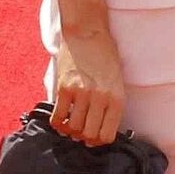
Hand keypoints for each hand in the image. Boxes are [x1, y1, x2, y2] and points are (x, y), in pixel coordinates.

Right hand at [51, 25, 127, 145]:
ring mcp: (81, 93)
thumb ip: (111, 104)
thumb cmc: (105, 56)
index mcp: (117, 98)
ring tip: (71, 125)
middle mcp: (100, 98)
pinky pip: (57, 117)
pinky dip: (57, 123)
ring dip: (70, 131)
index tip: (94, 138)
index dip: (99, 141)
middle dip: (84, 138)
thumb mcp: (117, 82)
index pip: (107, 135)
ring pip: (73, 128)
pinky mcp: (64, 88)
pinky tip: (60, 119)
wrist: (88, 32)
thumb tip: (101, 129)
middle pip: (89, 135)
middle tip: (81, 133)